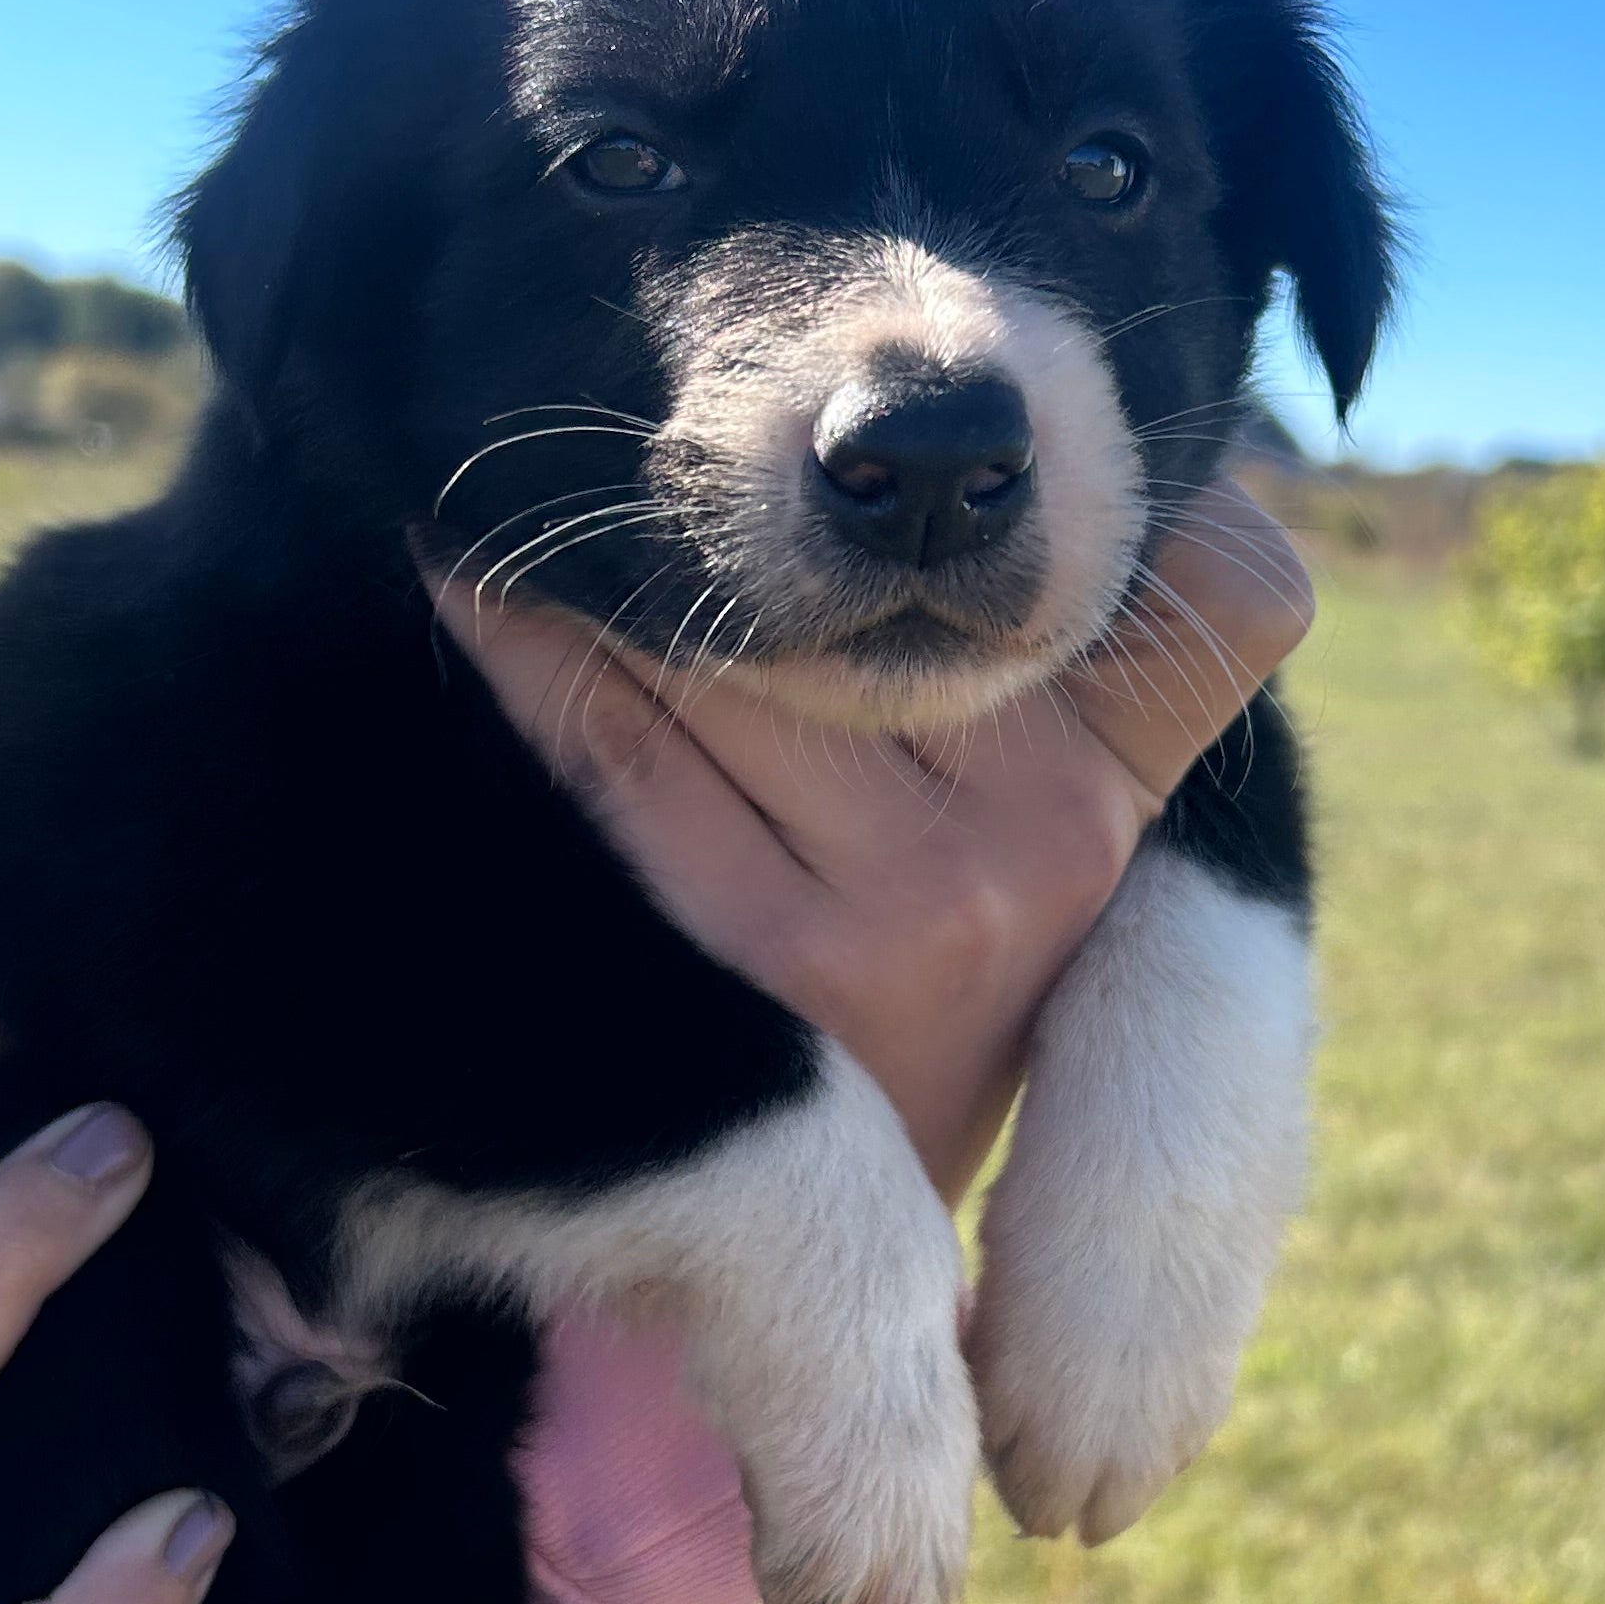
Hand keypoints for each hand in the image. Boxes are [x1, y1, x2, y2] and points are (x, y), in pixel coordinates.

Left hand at [435, 480, 1314, 1198]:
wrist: (879, 1248)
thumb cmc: (959, 996)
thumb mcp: (1067, 843)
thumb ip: (1085, 674)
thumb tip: (1125, 459)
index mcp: (1128, 785)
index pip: (1108, 574)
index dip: (1040, 464)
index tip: (910, 354)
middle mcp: (1054, 835)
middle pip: (872, 597)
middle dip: (753, 503)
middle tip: (635, 401)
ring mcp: (926, 902)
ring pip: (746, 659)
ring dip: (615, 561)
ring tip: (511, 471)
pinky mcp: (792, 961)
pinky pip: (636, 757)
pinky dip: (545, 657)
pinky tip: (476, 585)